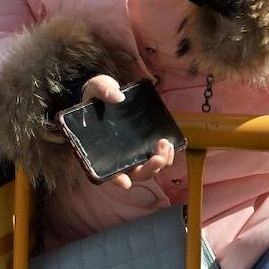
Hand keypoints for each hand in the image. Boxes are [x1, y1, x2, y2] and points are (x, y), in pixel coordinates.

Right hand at [80, 75, 174, 189]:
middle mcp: (117, 155)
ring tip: (166, 144)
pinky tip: (170, 145)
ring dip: (160, 163)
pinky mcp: (145, 145)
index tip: (125, 182)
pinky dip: (165, 157)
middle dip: (149, 169)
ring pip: (148, 169)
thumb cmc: (98, 94)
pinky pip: (156, 158)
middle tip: (158, 157)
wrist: (108, 92)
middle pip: (134, 173)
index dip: (115, 178)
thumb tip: (118, 97)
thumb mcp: (97, 87)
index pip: (106, 169)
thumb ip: (104, 90)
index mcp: (100, 147)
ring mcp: (132, 152)